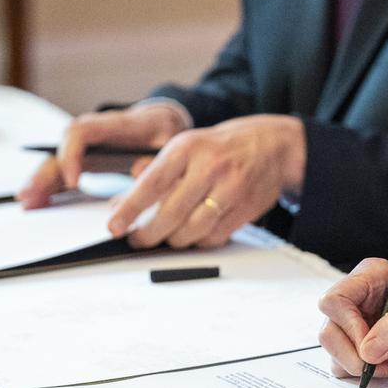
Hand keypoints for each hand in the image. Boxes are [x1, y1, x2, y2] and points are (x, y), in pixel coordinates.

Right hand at [16, 103, 187, 208]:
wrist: (163, 122)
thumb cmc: (166, 132)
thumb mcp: (171, 140)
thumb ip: (156, 156)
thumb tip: (139, 172)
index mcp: (114, 125)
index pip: (80, 132)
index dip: (71, 155)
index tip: (74, 182)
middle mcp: (93, 133)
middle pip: (60, 148)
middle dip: (44, 173)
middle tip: (31, 196)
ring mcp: (87, 146)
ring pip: (56, 160)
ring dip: (41, 181)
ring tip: (27, 203)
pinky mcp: (85, 158)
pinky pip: (62, 170)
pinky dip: (50, 186)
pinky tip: (38, 202)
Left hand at [106, 114, 305, 248]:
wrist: (272, 146)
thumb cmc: (221, 148)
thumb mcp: (184, 147)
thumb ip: (152, 173)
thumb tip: (120, 203)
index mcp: (187, 148)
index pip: (152, 184)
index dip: (130, 208)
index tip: (115, 225)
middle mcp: (210, 167)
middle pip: (171, 213)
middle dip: (148, 234)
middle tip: (138, 239)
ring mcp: (231, 189)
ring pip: (192, 231)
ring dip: (173, 240)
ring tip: (166, 236)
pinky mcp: (246, 209)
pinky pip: (214, 237)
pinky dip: (199, 241)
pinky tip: (193, 233)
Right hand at [318, 258, 387, 379]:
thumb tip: (368, 350)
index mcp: (370, 279)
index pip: (335, 300)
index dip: (347, 326)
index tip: (369, 346)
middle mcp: (357, 299)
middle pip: (329, 329)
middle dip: (349, 353)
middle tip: (376, 366)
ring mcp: (356, 322)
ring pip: (332, 348)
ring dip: (354, 364)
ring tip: (385, 367)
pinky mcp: (360, 344)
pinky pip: (342, 362)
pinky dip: (357, 372)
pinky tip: (382, 368)